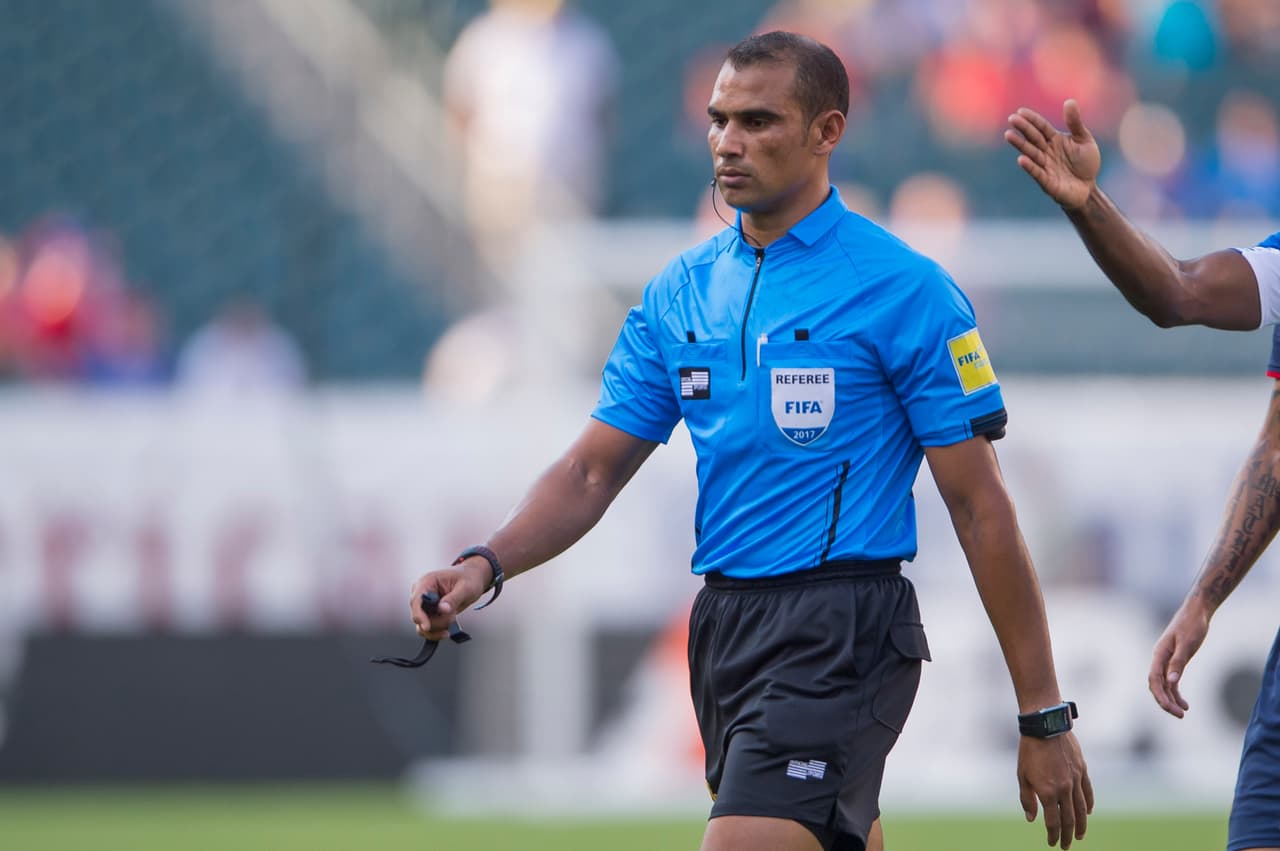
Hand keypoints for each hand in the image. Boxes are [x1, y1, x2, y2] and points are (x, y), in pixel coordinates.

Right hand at [409, 560, 489, 640]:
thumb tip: (442, 610)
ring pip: (423, 626)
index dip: (419, 615)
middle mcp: (422, 593)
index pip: (416, 600)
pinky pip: (429, 628)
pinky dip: (440, 631)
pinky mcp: (430, 613)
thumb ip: (453, 599)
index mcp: (427, 582)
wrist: (472, 579)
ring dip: (440, 627)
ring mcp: (425, 604)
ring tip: (454, 619)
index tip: (427, 627)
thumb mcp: (465, 588)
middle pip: (418, 616)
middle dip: (436, 622)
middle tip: (453, 618)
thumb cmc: (469, 579)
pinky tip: (451, 628)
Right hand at [1005, 100, 1100, 210]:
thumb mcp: (1084, 140)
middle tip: (1012, 119)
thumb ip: (1075, 123)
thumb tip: (1069, 101)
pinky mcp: (1047, 182)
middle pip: (1033, 138)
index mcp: (1054, 140)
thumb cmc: (1086, 163)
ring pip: (1031, 153)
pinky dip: (1029, 166)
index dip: (1032, 119)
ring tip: (1009, 135)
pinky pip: (1037, 173)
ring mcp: (1045, 166)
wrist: (1088, 187)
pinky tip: (1021, 159)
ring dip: (1020, 144)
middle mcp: (1046, 152)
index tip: (1020, 111)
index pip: (1041, 127)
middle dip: (1023, 128)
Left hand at [1018, 732, 1092, 848]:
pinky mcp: (1082, 770)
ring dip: (1081, 824)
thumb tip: (1031, 819)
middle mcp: (1064, 789)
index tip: (1052, 843)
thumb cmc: (1029, 751)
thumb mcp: (1022, 775)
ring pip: (1082, 808)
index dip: (1052, 834)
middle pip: (1068, 818)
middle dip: (1067, 835)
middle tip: (1066, 846)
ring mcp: (1075, 779)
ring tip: (1080, 835)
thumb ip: (1027, 799)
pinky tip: (1089, 812)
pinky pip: (1088, 791)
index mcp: (1048, 792)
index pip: (1053, 821)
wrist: (1045, 726)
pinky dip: (1089, 804)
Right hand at [1148, 599, 1210, 717]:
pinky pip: (1171, 681)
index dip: (1161, 696)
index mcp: (1159, 654)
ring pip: (1164, 685)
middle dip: (1166, 701)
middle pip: (1156, 685)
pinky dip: (1176, 692)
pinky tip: (1185, 703)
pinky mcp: (1174, 660)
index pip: (1154, 680)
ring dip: (1171, 699)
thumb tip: (1171, 682)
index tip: (1172, 709)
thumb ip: (1178, 662)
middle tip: (1180, 715)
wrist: (1197, 611)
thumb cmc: (1192, 625)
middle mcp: (1159, 658)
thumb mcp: (1187, 644)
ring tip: (1183, 713)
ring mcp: (1166, 660)